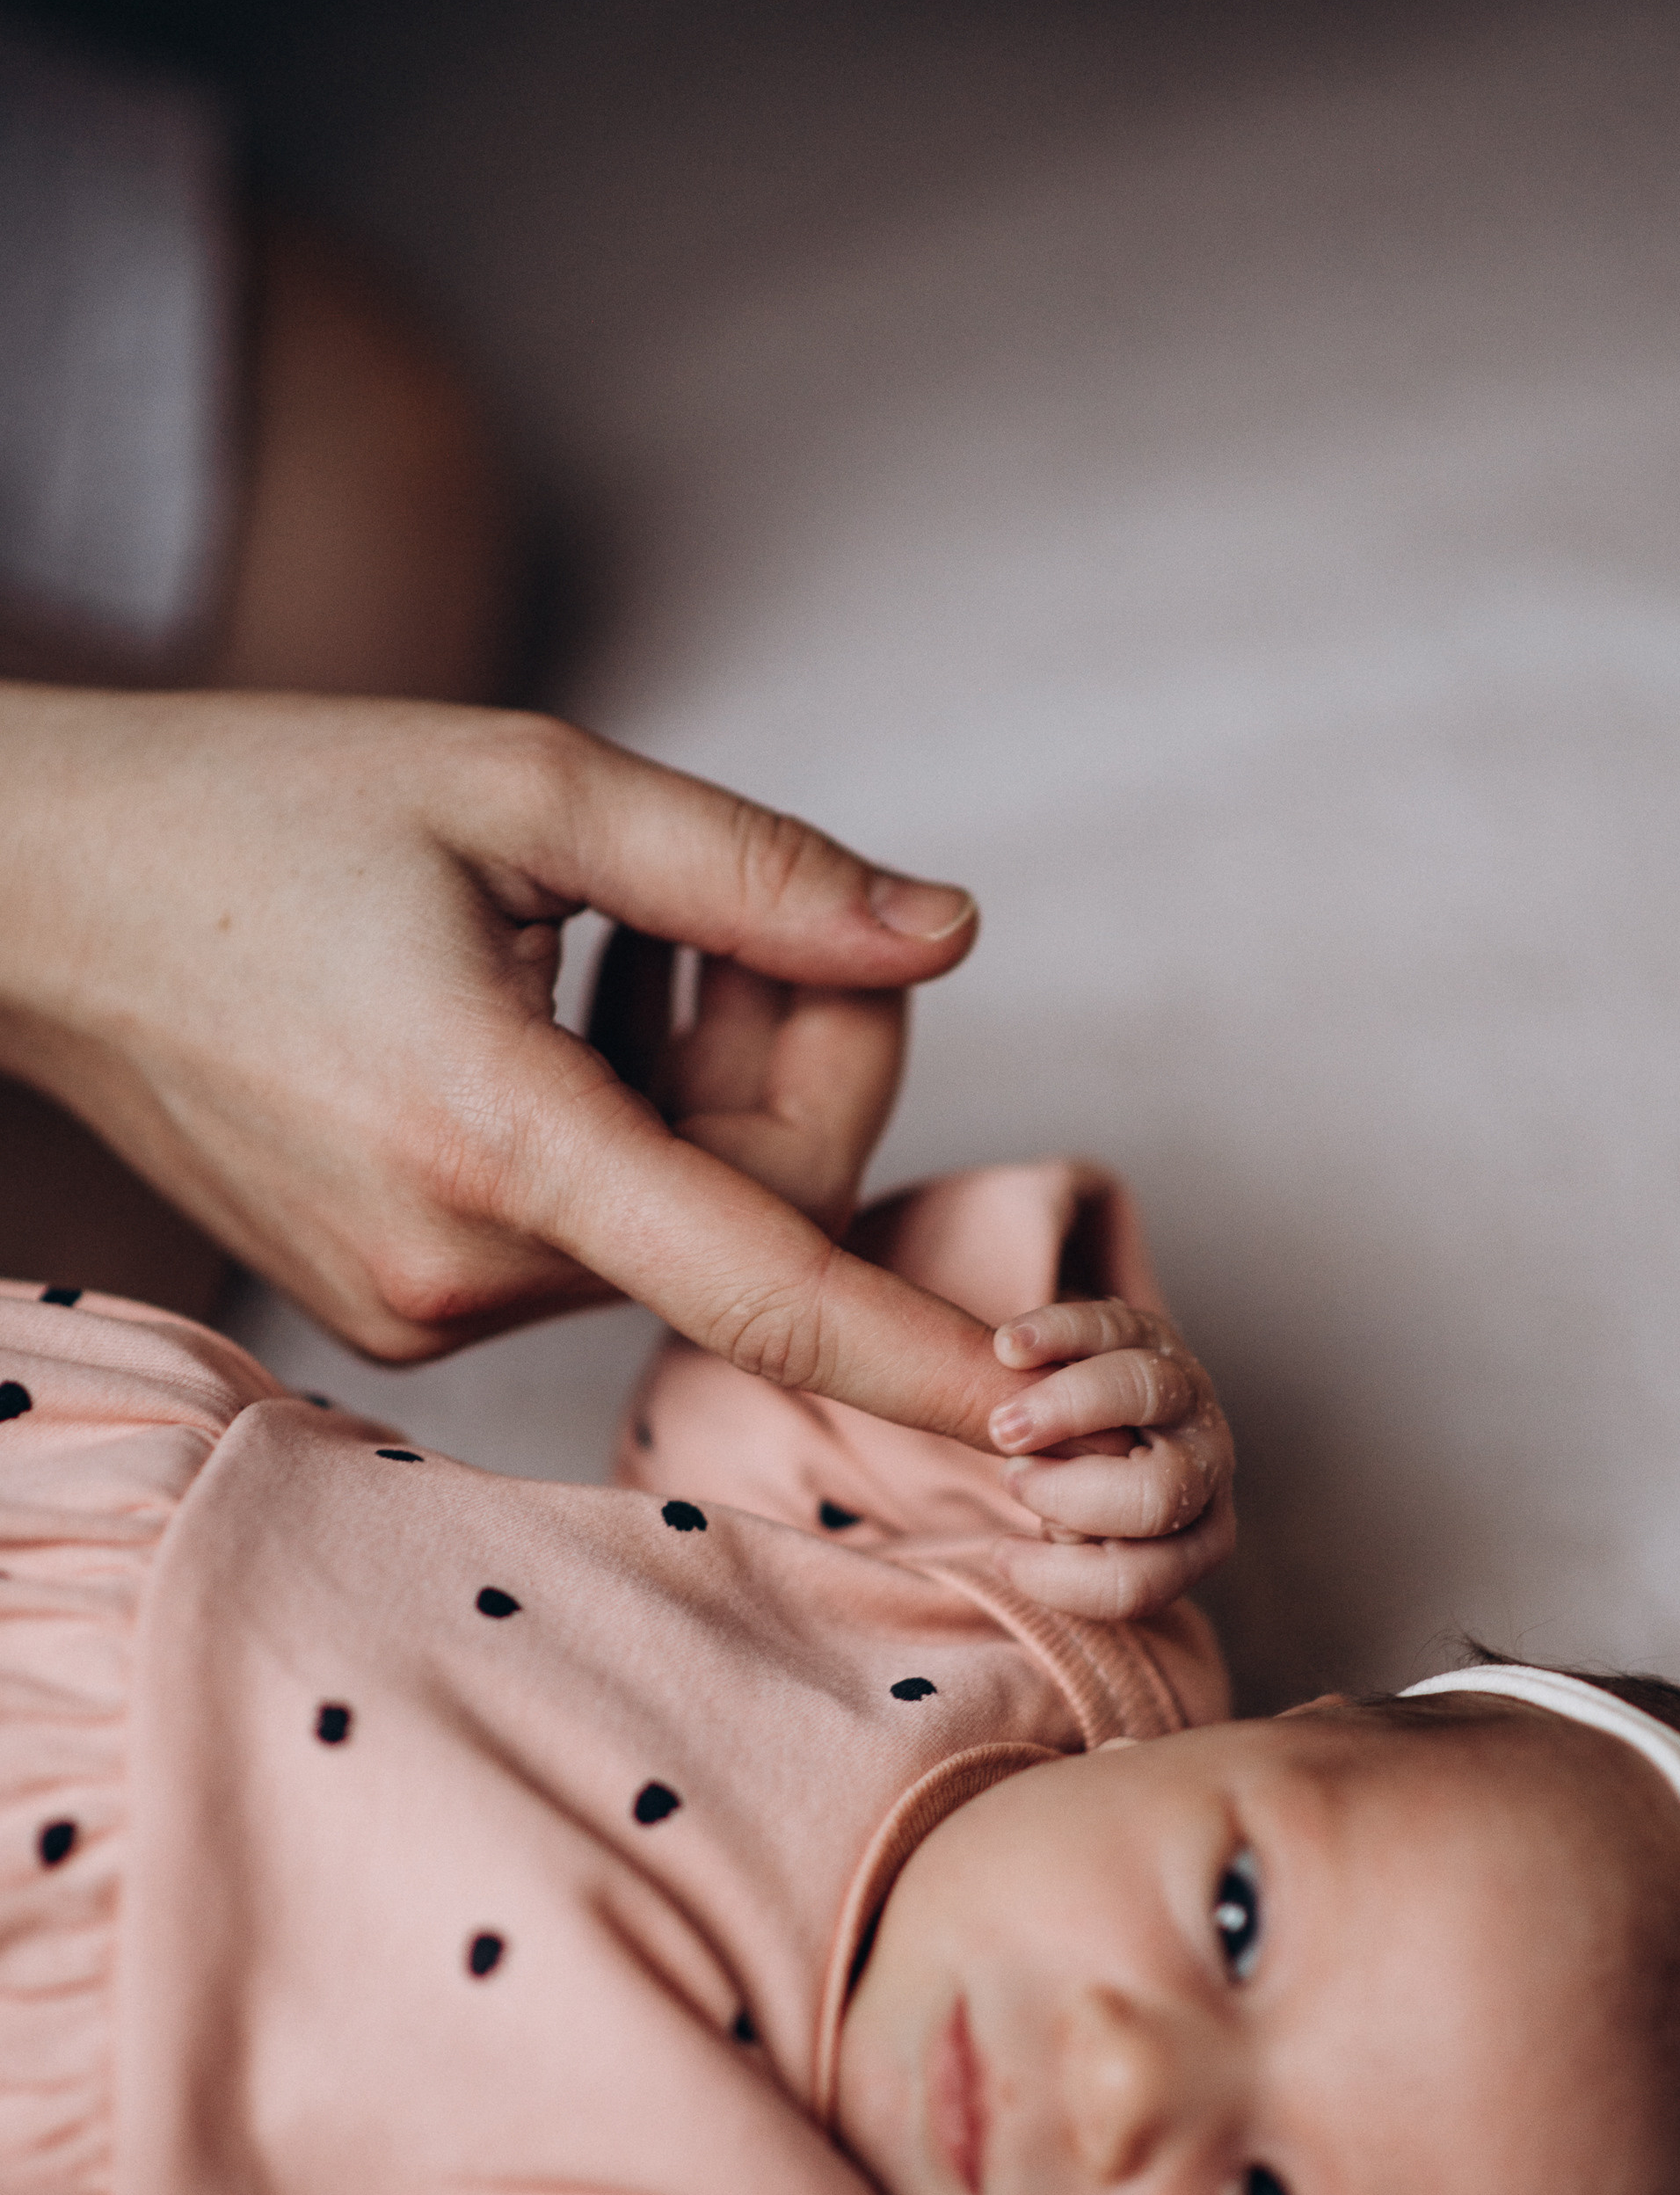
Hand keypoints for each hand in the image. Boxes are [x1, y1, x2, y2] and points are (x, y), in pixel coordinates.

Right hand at [0, 685, 1030, 1442]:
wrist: (30, 896)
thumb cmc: (264, 808)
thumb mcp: (524, 786)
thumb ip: (754, 873)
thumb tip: (946, 932)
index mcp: (492, 1138)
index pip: (768, 1283)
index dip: (927, 1353)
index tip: (1061, 1408)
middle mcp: (456, 1263)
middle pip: (750, 1218)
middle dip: (801, 1060)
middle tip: (749, 912)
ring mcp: (419, 1302)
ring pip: (677, 1225)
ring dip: (710, 1082)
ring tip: (613, 931)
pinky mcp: (399, 1299)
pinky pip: (594, 1230)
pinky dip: (631, 1125)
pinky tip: (555, 1001)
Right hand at [981, 1297, 1235, 1618]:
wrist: (1108, 1425)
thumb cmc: (1083, 1499)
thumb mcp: (1077, 1535)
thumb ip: (1069, 1539)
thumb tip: (1043, 1523)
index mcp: (1199, 1538)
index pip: (1138, 1583)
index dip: (1060, 1579)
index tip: (1003, 1553)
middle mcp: (1209, 1468)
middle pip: (1157, 1497)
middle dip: (1071, 1496)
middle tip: (1014, 1480)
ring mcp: (1189, 1393)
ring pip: (1142, 1391)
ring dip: (1064, 1409)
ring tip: (1002, 1426)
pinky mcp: (1153, 1333)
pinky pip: (1111, 1324)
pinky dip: (1056, 1333)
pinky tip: (1009, 1348)